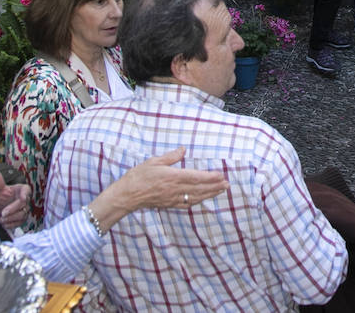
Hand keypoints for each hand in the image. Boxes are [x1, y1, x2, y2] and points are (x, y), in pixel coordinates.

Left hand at [0, 171, 29, 230]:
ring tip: (1, 219)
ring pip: (22, 215)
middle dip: (12, 210)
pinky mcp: (23, 219)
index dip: (24, 196)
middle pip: (23, 206)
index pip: (26, 193)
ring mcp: (26, 210)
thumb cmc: (3, 196)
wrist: (2, 207)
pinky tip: (4, 224)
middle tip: (2, 213)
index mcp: (24, 190)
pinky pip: (19, 223)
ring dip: (11, 218)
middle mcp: (27, 200)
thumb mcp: (0, 189)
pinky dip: (11, 224)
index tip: (22, 199)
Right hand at [90, 147, 228, 230]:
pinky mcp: (169, 204)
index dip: (209, 177)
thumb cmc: (138, 176)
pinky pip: (187, 203)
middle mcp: (174, 189)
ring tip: (221, 191)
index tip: (221, 175)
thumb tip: (183, 149)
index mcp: (171, 177)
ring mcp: (172, 198)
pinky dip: (198, 201)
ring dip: (210, 194)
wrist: (127, 196)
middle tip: (227, 184)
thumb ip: (170, 157)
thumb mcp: (153, 162)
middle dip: (214, 187)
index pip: (195, 177)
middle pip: (199, 189)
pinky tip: (204, 199)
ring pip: (195, 197)